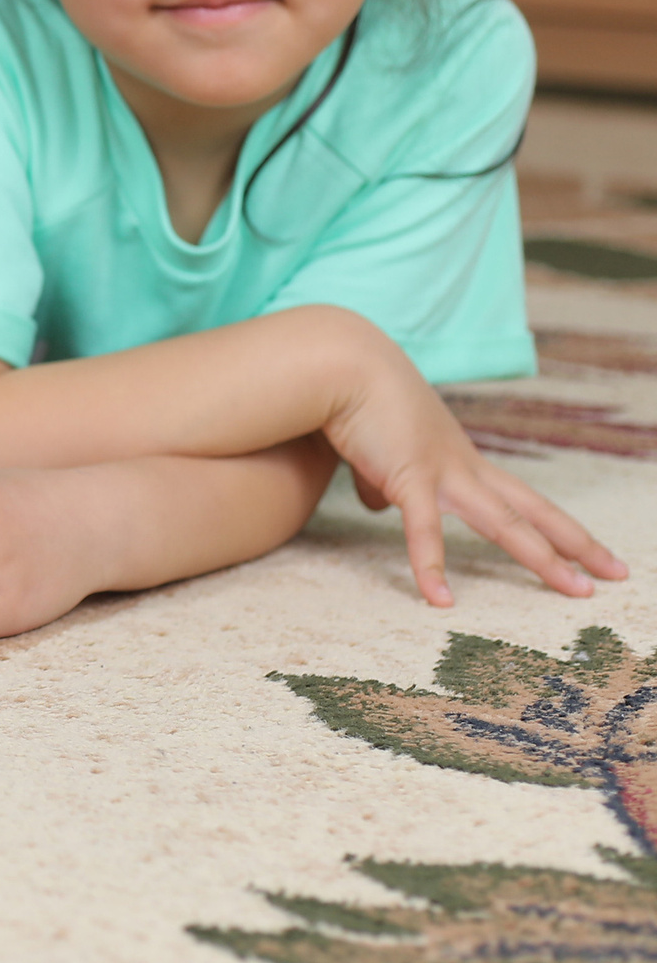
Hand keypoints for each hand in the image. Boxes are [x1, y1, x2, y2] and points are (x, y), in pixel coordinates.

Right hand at [324, 334, 625, 604]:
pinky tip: (441, 599)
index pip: (522, 500)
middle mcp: (464, 466)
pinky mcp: (408, 477)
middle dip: (577, 545)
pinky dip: (430, 565)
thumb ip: (381, 479)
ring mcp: (442, 471)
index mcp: (460, 460)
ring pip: (505, 522)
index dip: (557, 527)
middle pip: (532, 511)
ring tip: (576, 589)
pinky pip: (423, 529)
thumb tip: (377, 504)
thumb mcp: (380, 447)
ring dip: (543, 557)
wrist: (345, 363)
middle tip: (617, 574)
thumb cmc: (359, 396)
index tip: (589, 552)